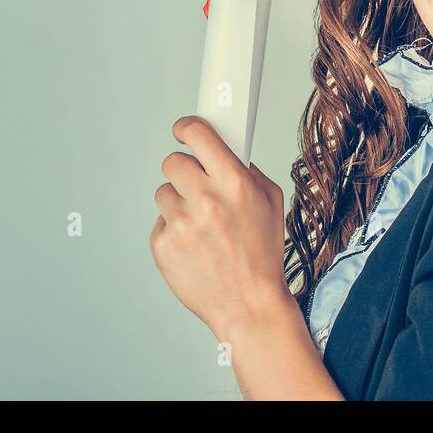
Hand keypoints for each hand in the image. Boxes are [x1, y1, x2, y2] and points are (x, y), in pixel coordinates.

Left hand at [149, 115, 292, 342]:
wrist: (248, 305)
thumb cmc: (262, 255)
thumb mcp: (271, 203)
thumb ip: (247, 172)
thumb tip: (224, 152)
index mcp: (234, 183)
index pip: (198, 134)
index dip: (187, 127)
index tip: (183, 130)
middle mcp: (205, 199)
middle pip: (173, 161)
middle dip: (184, 171)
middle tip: (196, 186)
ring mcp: (181, 223)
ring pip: (163, 192)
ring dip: (178, 203)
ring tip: (200, 225)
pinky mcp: (163, 245)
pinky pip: (160, 223)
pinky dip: (174, 231)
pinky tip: (194, 245)